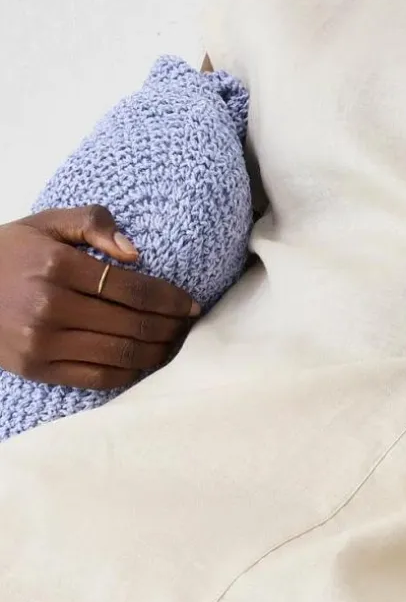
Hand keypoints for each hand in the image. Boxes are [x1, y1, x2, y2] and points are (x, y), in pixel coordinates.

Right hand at [0, 206, 199, 389]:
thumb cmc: (11, 252)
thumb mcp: (47, 223)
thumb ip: (93, 223)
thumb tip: (136, 253)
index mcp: (57, 267)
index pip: (133, 289)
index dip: (170, 299)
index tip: (192, 304)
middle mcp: (50, 307)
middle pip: (132, 324)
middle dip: (171, 327)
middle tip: (189, 326)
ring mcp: (42, 343)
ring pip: (120, 354)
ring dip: (157, 352)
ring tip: (174, 344)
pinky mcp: (36, 369)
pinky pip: (96, 378)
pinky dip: (128, 372)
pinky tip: (144, 362)